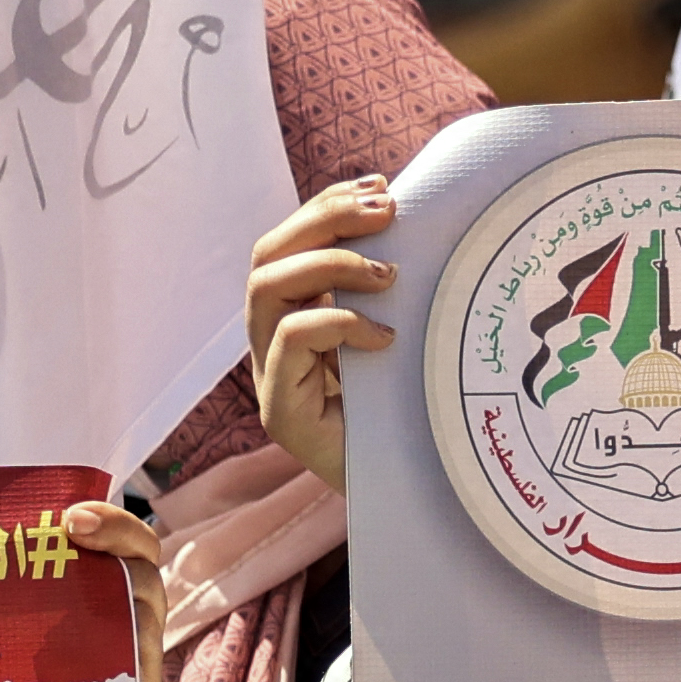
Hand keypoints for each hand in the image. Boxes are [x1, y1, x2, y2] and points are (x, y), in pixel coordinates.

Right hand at [243, 176, 399, 484]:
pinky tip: (386, 337)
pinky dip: (338, 325)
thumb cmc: (411, 413)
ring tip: (391, 274)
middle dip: (325, 221)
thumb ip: (391, 290)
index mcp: (294, 315)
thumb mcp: (402, 335)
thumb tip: (414, 219)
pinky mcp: (282, 413)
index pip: (288, 242)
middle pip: (267, 255)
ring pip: (266, 290)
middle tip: (388, 214)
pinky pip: (290, 343)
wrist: (411, 494)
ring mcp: (271, 377)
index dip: (326, 206)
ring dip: (330, 267)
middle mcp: (271, 341)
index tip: (383, 187)